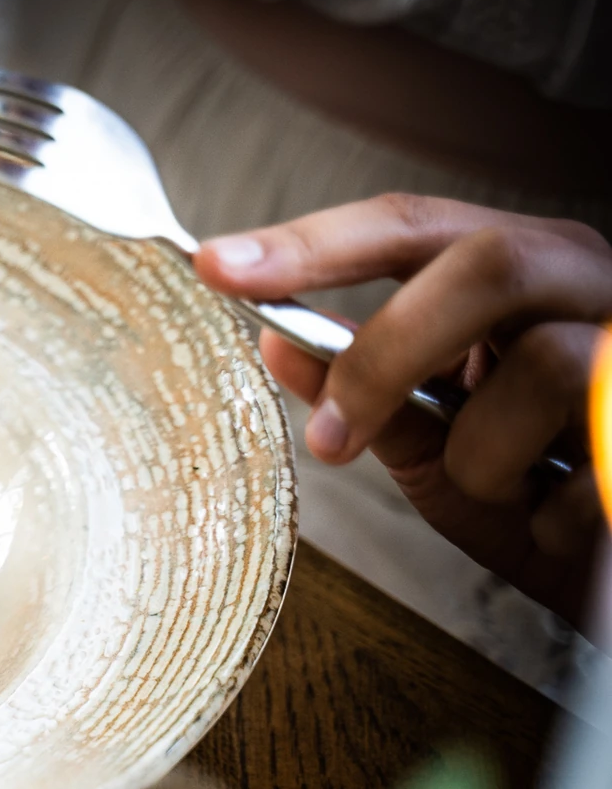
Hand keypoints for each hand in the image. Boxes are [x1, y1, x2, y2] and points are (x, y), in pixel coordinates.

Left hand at [195, 194, 611, 626]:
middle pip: (485, 263)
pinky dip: (552, 512)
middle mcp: (582, 282)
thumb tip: (275, 344)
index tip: (216, 266)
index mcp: (515, 269)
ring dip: (489, 454)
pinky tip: (556, 518)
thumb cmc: (532, 489)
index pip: (406, 226)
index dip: (310, 242)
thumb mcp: (434, 444)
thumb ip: (367, 392)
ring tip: (503, 491)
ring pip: (548, 364)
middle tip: (332, 438)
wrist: (610, 562)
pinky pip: (596, 461)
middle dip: (390, 355)